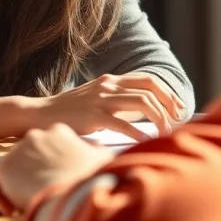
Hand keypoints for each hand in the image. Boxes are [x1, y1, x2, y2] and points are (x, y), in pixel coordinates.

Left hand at [0, 123, 114, 212]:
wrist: (75, 191)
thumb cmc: (91, 177)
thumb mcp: (101, 158)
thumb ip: (94, 152)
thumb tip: (96, 152)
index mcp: (58, 131)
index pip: (48, 147)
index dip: (50, 166)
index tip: (55, 180)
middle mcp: (36, 135)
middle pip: (29, 159)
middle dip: (34, 176)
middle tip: (43, 194)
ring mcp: (18, 150)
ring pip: (12, 172)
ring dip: (19, 187)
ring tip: (29, 204)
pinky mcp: (3, 167)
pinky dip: (2, 198)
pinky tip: (14, 210)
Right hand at [33, 73, 183, 140]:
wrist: (42, 113)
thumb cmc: (72, 111)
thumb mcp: (98, 98)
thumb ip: (120, 102)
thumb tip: (147, 112)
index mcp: (112, 80)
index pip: (148, 80)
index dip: (168, 93)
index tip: (178, 109)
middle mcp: (109, 86)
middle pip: (149, 89)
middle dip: (168, 105)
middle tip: (177, 122)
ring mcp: (101, 99)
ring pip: (141, 102)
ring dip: (158, 118)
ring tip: (165, 133)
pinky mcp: (93, 116)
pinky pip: (122, 124)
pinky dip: (138, 132)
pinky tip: (146, 141)